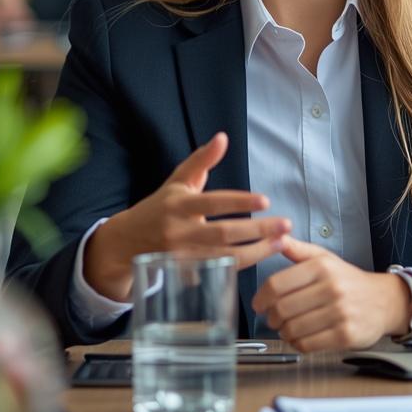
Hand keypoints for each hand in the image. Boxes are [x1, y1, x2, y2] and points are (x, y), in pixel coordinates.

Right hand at [82, 133, 289, 301]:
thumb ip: (201, 160)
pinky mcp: (184, 274)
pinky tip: (261, 259)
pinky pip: (216, 273)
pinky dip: (239, 267)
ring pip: (223, 258)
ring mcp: (181, 256)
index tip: (266, 200)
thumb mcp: (177, 181)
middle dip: (257, 231)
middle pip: (223, 234)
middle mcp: (178, 230)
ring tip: (281, 243)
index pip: (213, 202)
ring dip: (256, 252)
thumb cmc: (158, 208)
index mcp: (178, 204)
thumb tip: (223, 137)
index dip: (239, 201)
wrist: (125, 243)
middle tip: (285, 226)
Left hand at [251, 239, 411, 352]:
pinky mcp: (346, 335)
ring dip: (284, 332)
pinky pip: (308, 345)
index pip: (276, 284)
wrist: (384, 301)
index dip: (261, 298)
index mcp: (321, 267)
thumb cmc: (349, 281)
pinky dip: (298, 344)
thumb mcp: (325, 259)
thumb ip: (298, 250)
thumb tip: (276, 236)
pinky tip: (301, 338)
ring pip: (293, 329)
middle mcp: (331, 288)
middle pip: (282, 309)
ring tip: (287, 328)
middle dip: (271, 318)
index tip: (258, 305)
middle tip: (273, 319)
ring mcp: (340, 313)